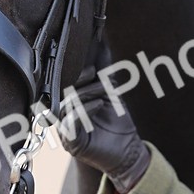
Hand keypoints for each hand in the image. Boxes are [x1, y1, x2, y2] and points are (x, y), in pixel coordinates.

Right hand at [59, 77, 149, 193]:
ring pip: (67, 106)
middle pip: (66, 94)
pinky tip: (98, 105)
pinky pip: (70, 124)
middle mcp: (66, 116)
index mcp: (72, 104)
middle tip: (103, 83)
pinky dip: (84, 111)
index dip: (78, 76)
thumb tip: (103, 42)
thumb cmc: (117, 122)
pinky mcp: (71, 143)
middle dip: (85, 86)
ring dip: (87, 96)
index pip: (68, 85)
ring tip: (104, 95)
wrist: (128, 150)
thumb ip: (104, 71)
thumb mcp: (111, 92)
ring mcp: (66, 130)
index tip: (92, 70)